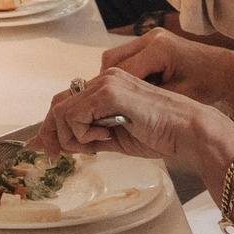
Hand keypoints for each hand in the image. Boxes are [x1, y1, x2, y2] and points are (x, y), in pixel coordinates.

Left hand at [33, 67, 216, 163]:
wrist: (189, 132)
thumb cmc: (161, 135)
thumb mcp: (117, 139)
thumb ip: (91, 138)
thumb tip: (63, 145)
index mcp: (107, 86)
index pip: (66, 101)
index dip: (51, 126)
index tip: (44, 148)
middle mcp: (104, 78)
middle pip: (58, 103)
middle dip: (51, 133)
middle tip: (54, 155)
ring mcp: (107, 83)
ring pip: (63, 111)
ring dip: (71, 136)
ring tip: (96, 146)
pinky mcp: (110, 93)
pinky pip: (76, 115)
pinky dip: (82, 133)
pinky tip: (105, 138)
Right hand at [94, 28, 233, 110]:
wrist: (225, 70)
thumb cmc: (207, 85)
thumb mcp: (177, 96)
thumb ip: (148, 98)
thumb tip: (117, 108)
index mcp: (158, 49)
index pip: (122, 71)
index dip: (109, 91)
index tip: (102, 109)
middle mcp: (151, 37)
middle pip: (112, 59)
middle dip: (105, 83)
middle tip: (104, 105)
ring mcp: (151, 37)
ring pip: (116, 56)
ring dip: (113, 77)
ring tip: (115, 99)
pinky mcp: (152, 41)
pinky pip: (127, 56)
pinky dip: (124, 72)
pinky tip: (129, 90)